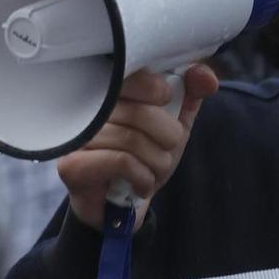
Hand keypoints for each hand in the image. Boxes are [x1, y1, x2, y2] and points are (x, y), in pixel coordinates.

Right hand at [58, 63, 220, 231]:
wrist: (122, 203)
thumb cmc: (145, 155)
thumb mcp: (174, 121)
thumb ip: (191, 94)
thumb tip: (206, 77)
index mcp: (108, 90)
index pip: (132, 74)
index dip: (157, 88)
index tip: (166, 101)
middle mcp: (85, 108)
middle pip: (139, 112)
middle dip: (168, 137)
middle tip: (166, 150)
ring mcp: (76, 136)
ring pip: (132, 140)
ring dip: (157, 162)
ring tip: (153, 171)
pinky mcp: (71, 165)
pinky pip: (120, 161)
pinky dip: (142, 176)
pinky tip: (141, 184)